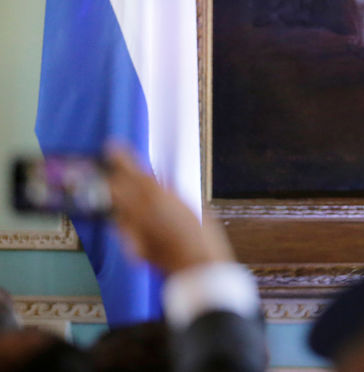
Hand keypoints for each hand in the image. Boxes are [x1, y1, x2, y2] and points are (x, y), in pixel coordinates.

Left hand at [105, 145, 233, 273]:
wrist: (197, 268)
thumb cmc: (201, 236)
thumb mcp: (190, 205)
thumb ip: (170, 192)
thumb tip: (160, 181)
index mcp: (157, 196)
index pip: (132, 171)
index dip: (120, 157)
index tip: (112, 146)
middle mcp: (140, 211)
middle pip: (114, 189)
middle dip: (112, 179)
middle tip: (110, 171)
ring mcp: (134, 230)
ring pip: (116, 208)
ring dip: (117, 200)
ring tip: (121, 195)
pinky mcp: (132, 245)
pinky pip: (123, 228)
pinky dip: (126, 222)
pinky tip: (135, 221)